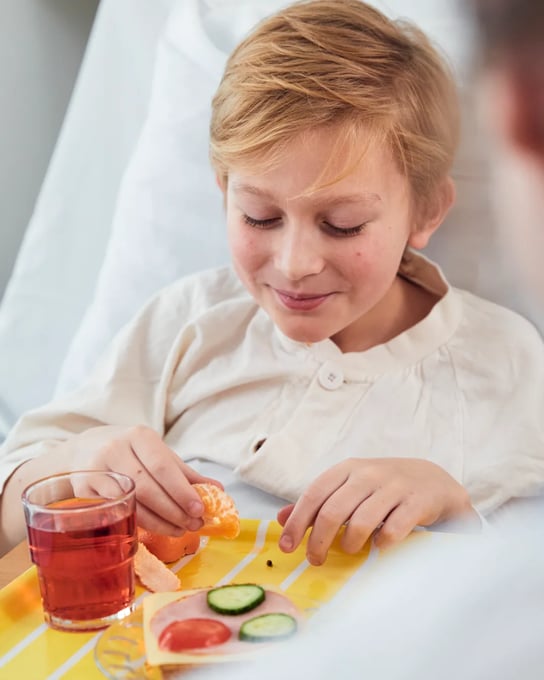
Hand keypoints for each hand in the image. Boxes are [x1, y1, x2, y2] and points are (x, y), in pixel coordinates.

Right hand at [58, 425, 221, 534]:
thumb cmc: (128, 452)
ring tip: (180, 529)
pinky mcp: (84, 490)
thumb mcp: (155, 453)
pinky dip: (139, 522)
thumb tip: (217, 490)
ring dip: (160, 521)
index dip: (182, 490)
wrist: (82, 450)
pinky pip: (117, 510)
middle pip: (148, 487)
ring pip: (132, 501)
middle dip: (174, 510)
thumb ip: (184, 472)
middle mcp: (116, 449)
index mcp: (139, 436)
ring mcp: (97, 470)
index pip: (162, 466)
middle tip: (194, 524)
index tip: (199, 509)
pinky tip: (156, 528)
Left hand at [277, 457, 476, 564]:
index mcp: (347, 469)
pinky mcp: (416, 503)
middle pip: (333, 510)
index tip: (287, 547)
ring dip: (349, 543)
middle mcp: (368, 474)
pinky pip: (394, 529)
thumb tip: (281, 518)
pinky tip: (378, 546)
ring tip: (348, 550)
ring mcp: (394, 487)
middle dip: (319, 541)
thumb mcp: (348, 488)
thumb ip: (317, 503)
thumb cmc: (382, 487)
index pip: (314, 494)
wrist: (432, 481)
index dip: (297, 522)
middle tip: (315, 559)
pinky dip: (382, 543)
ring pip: (362, 521)